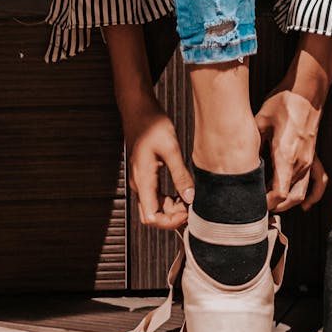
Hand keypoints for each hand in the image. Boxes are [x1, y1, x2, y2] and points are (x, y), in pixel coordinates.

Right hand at [122, 103, 194, 229]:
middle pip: (152, 216)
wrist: (139, 110)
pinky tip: (184, 191)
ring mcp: (142, 181)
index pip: (150, 217)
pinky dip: (170, 200)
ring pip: (155, 207)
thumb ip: (180, 174)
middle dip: (172, 218)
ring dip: (172, 209)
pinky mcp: (146, 176)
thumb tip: (191, 198)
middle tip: (192, 207)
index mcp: (143, 180)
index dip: (169, 221)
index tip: (188, 211)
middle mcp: (140, 185)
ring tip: (191, 199)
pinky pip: (156, 197)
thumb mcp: (171, 148)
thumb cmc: (152, 125)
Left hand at [255, 88, 328, 212]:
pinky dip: (313, 197)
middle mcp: (300, 163)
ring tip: (271, 206)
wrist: (306, 92)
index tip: (253, 203)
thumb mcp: (260, 121)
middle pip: (289, 198)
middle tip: (256, 205)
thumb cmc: (283, 103)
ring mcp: (309, 161)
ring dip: (287, 204)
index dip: (266, 204)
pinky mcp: (313, 156)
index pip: (279, 194)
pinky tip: (305, 206)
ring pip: (301, 193)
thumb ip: (251, 144)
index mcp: (286, 156)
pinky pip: (319, 182)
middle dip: (273, 206)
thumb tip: (238, 160)